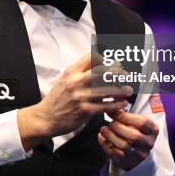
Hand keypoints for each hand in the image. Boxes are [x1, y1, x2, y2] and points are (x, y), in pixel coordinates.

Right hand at [18, 54, 132, 149]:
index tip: (114, 62)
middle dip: (118, 72)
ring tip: (128, 90)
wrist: (46, 118)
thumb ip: (79, 72)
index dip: (105, 58)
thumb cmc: (57, 99)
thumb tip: (98, 65)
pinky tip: (122, 103)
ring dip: (121, 89)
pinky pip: (105, 106)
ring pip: (107, 90)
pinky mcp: (85, 111)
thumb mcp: (64, 80)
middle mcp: (76, 82)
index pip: (91, 57)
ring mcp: (81, 96)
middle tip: (126, 75)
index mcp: (71, 72)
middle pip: (102, 71)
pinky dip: (116, 104)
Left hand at [98, 110, 158, 169]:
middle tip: (110, 123)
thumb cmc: (133, 129)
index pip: (142, 122)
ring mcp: (139, 155)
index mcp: (153, 130)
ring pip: (124, 146)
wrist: (135, 150)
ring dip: (110, 136)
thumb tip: (110, 105)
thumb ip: (124, 113)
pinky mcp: (128, 162)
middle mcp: (149, 143)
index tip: (112, 112)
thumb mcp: (134, 120)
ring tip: (103, 129)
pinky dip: (105, 144)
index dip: (125, 117)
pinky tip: (101, 137)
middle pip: (133, 136)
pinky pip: (114, 154)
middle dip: (118, 127)